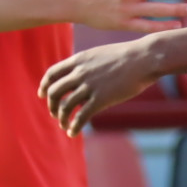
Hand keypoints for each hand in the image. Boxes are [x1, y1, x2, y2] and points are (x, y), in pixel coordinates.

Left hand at [40, 39, 165, 135]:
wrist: (144, 58)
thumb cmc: (128, 56)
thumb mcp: (101, 54)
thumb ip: (88, 64)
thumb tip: (84, 75)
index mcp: (79, 59)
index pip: (52, 73)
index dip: (44, 85)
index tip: (42, 94)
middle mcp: (80, 72)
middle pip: (54, 91)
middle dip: (51, 105)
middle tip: (54, 113)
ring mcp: (89, 86)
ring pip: (65, 106)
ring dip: (61, 118)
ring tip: (64, 125)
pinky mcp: (100, 99)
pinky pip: (81, 116)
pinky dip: (74, 126)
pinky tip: (73, 133)